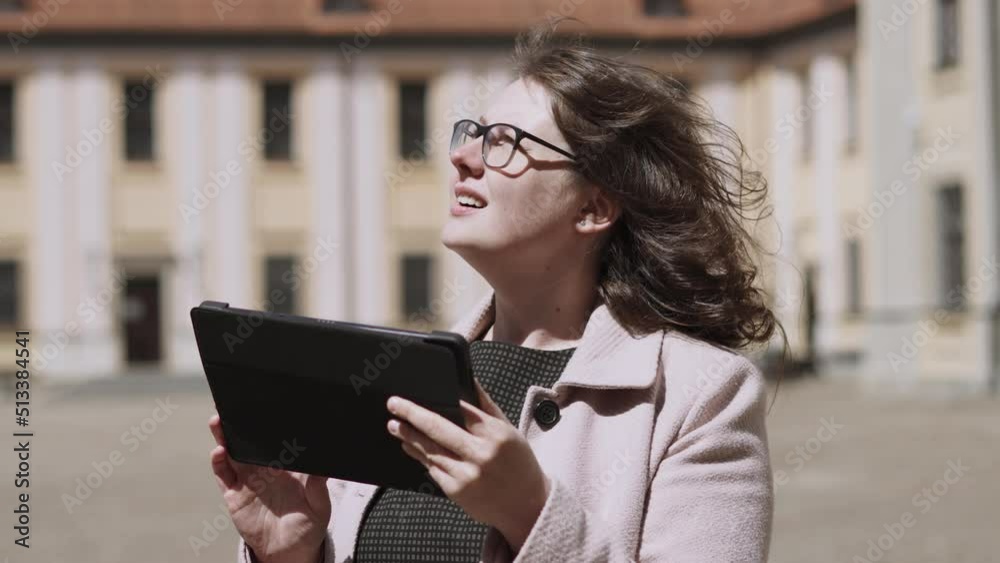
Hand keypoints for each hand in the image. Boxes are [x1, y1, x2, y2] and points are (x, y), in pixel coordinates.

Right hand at [208, 414, 329, 562]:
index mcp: (287, 466)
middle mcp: (265, 469)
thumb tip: (323, 465)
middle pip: (250, 441)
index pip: (276, 440)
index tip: (265, 409)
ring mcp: (248, 480)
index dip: (269, 425)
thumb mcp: (320, 505)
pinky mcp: (234, 495)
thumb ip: (318, 486)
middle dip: (241, 424)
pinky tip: (218, 452)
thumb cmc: (308, 525)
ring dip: (224, 437)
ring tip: (219, 422)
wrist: (290, 552)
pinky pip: (223, 476)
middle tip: (234, 407)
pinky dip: (218, 463)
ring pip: (233, 453)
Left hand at [385, 380, 550, 552]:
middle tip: (394, 404)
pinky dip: (419, 456)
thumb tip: (469, 381)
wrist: (527, 505)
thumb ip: (487, 407)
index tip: (420, 392)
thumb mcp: (509, 431)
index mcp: (496, 434)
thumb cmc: (519, 464)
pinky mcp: (457, 490)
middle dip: (412, 414)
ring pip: (431, 450)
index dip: (439, 399)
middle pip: (438, 428)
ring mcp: (467, 474)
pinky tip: (410, 447)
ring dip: (409, 436)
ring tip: (394, 425)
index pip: (462, 410)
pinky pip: (433, 469)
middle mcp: (481, 454)